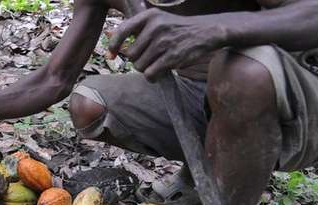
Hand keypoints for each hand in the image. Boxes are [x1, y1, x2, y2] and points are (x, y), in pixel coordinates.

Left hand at [107, 9, 225, 79]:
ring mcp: (164, 42)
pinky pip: (150, 74)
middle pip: (130, 54)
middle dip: (138, 60)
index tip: (110, 55)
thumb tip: (111, 40)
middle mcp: (155, 27)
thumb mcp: (158, 20)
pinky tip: (160, 72)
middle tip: (150, 57)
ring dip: (146, 68)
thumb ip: (137, 29)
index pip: (122, 31)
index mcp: (149, 16)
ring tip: (158, 62)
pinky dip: (152, 77)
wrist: (207, 31)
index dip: (113, 45)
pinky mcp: (172, 57)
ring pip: (139, 66)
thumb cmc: (177, 29)